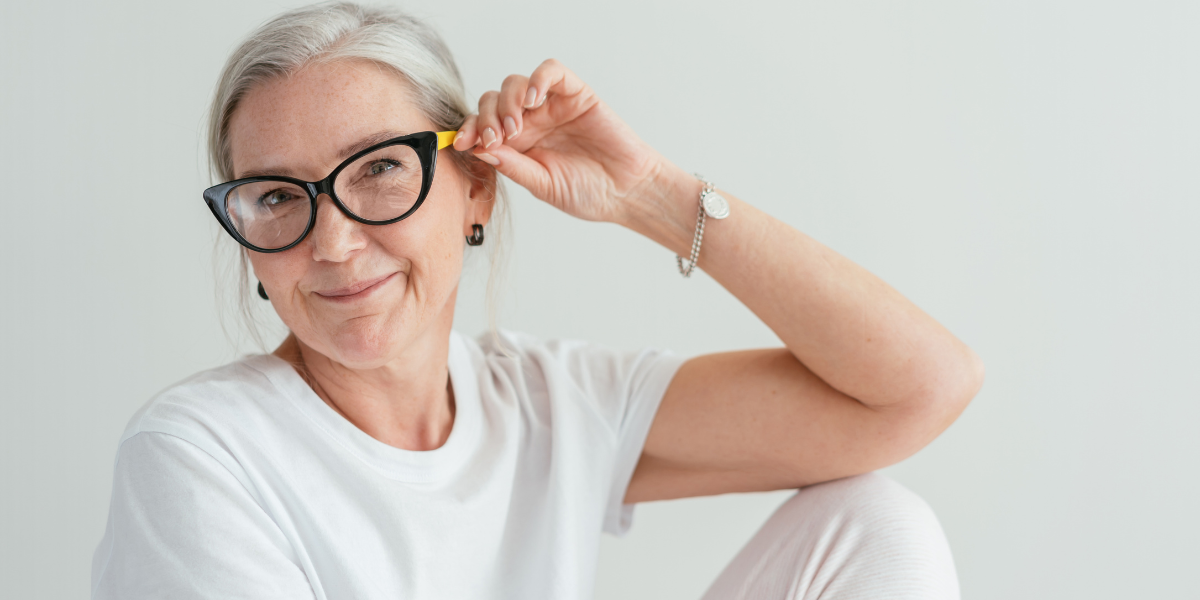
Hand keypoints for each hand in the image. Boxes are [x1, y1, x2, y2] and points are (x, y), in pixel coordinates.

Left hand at [452, 59, 675, 223]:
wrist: (626, 192)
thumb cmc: (587, 193)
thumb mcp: (542, 185)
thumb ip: (512, 166)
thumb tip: (478, 149)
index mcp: (517, 145)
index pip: (483, 126)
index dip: (469, 130)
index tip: (462, 143)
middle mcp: (530, 122)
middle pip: (492, 101)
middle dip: (486, 118)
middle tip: (496, 139)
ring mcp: (551, 106)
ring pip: (515, 84)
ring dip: (507, 102)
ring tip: (516, 127)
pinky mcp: (575, 93)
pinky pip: (551, 71)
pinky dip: (538, 79)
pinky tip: (534, 100)